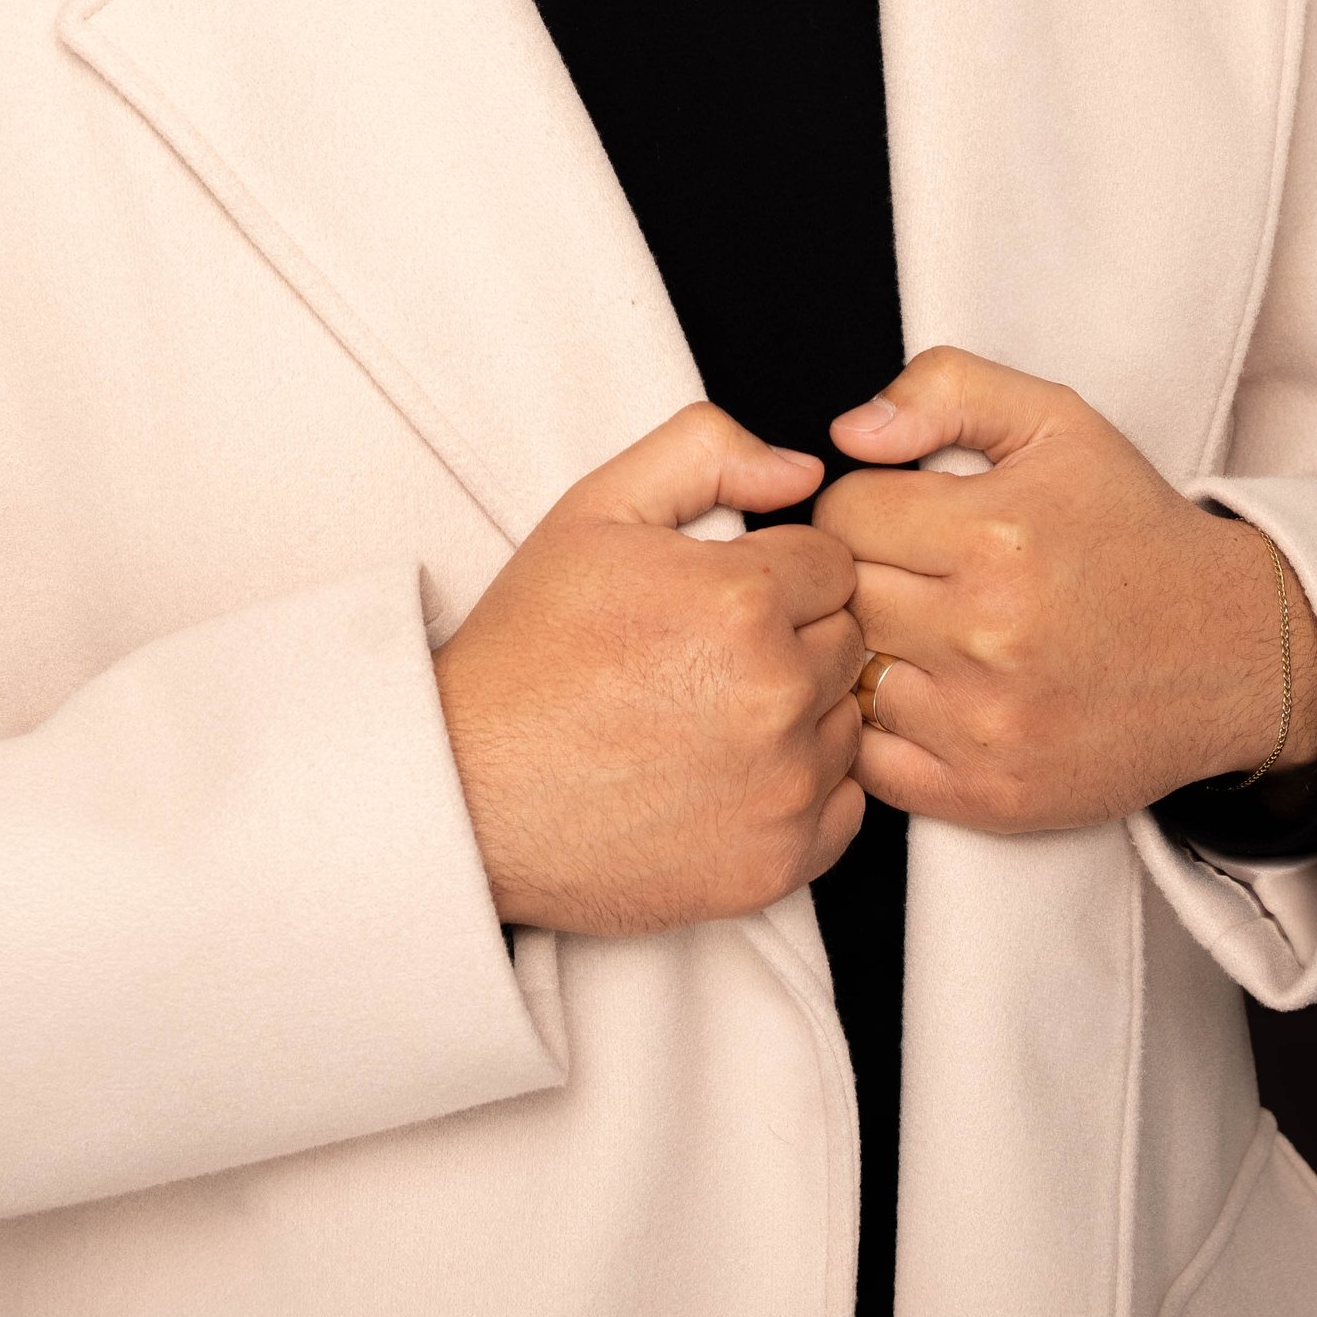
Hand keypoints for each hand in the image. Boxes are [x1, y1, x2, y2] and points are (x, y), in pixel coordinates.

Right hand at [434, 404, 867, 935]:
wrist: (468, 786)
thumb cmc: (528, 651)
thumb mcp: (596, 509)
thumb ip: (706, 452)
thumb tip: (802, 471)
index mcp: (741, 600)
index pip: (834, 564)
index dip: (776, 573)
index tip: (720, 600)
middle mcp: (775, 695)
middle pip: (847, 640)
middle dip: (792, 638)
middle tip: (704, 659)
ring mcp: (781, 788)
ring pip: (847, 722)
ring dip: (800, 714)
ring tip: (709, 718)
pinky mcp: (777, 864)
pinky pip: (846, 808)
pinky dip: (802, 792)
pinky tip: (730, 776)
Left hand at [814, 348, 1316, 834]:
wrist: (1232, 650)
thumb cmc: (1131, 531)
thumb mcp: (1054, 421)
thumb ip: (945, 390)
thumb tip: (849, 433)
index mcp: (997, 534)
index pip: (843, 513)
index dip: (862, 506)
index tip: (899, 516)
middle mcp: (989, 634)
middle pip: (840, 597)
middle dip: (860, 576)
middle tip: (908, 573)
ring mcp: (989, 724)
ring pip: (850, 679)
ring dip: (871, 655)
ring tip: (922, 633)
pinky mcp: (992, 795)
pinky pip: (873, 764)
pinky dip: (883, 731)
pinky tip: (929, 695)